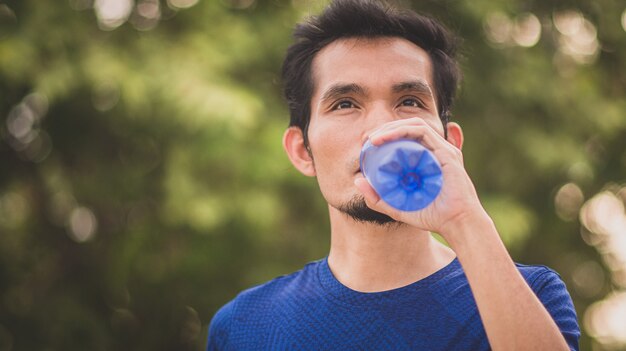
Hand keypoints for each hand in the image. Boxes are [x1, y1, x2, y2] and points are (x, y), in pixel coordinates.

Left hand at [354, 117, 486, 238]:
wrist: (457, 224)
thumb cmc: (432, 216)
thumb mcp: (397, 207)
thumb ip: (377, 197)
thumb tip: (357, 181)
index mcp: (426, 159)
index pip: (405, 137)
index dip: (385, 135)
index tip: (366, 145)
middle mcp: (435, 150)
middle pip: (408, 128)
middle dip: (385, 129)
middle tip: (366, 140)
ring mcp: (442, 149)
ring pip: (413, 125)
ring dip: (391, 127)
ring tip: (372, 139)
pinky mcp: (446, 152)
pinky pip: (422, 132)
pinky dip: (401, 131)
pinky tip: (384, 139)